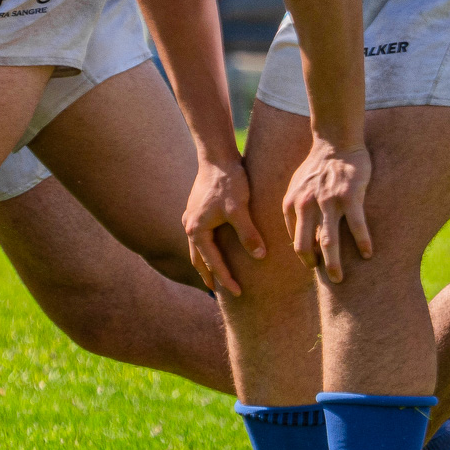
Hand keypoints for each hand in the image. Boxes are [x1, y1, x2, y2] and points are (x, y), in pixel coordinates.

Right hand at [183, 156, 260, 293]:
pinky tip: (215, 248)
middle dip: (210, 276)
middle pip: (198, 260)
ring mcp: (191, 218)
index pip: (213, 263)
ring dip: (206, 263)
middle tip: (219, 292)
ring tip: (215, 275)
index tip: (238, 292)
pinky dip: (207, 248)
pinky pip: (200, 237)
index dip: (226, 279)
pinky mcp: (197, 210)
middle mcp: (189, 226)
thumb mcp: (240, 209)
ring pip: (197, 248)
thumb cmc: (229, 182)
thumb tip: (259, 257)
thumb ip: (248, 234)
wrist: (217, 157)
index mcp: (197, 230)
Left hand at [283, 139, 372, 281]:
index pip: (295, 239)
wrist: (336, 141)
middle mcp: (307, 206)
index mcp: (292, 204)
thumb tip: (298, 232)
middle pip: (307, 246)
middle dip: (316, 266)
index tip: (316, 265)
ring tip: (339, 278)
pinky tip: (368, 254)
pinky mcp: (351, 197)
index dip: (305, 255)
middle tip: (328, 280)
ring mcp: (329, 202)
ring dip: (334, 263)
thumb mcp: (297, 186)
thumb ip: (296, 208)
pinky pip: (357, 226)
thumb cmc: (319, 165)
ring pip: (329, 241)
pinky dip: (363, 243)